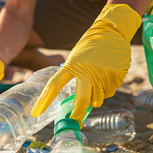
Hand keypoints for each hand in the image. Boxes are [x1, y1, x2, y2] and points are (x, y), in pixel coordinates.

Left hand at [31, 4, 141, 125]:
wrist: (111, 31)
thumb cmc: (90, 47)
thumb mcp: (76, 58)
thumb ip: (75, 75)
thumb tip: (78, 100)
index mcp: (71, 65)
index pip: (54, 85)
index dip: (44, 100)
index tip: (36, 113)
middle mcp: (86, 71)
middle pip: (81, 100)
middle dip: (77, 113)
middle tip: (75, 121)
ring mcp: (102, 74)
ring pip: (98, 99)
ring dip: (97, 96)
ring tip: (98, 80)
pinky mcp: (116, 75)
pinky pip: (110, 92)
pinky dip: (108, 88)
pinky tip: (108, 75)